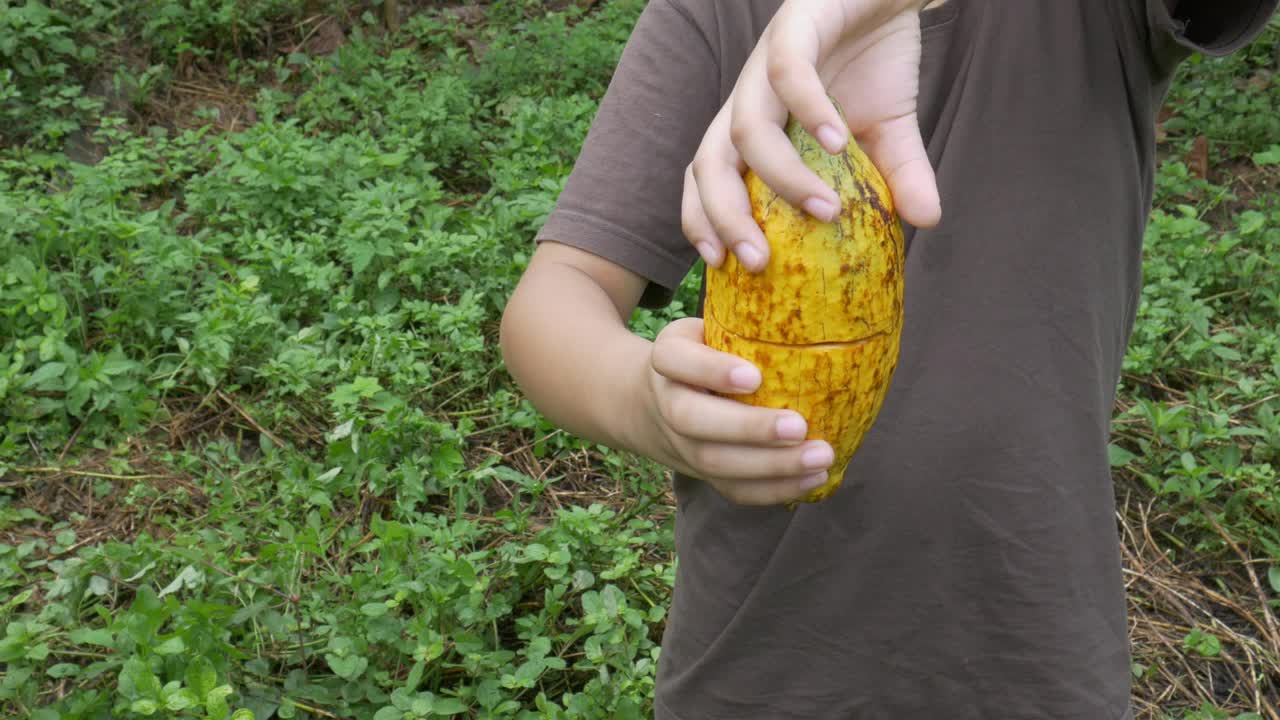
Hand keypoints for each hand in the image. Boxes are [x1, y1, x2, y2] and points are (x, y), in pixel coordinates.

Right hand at [636, 317, 834, 505]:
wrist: (648, 401)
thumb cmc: (700, 352)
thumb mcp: (705, 326)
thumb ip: (738, 313)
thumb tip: (809, 296)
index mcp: (667, 359)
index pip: (677, 361)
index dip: (712, 371)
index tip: (754, 375)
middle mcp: (667, 403)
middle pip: (694, 421)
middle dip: (748, 428)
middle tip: (799, 425)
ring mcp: (680, 444)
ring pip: (715, 463)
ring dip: (771, 466)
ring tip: (821, 456)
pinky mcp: (701, 472)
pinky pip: (732, 490)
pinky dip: (774, 490)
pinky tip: (814, 479)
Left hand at [684, 0, 942, 271]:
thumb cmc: (875, 56)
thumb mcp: (892, 127)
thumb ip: (901, 176)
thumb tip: (928, 222)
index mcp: (756, 125)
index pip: (708, 178)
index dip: (703, 221)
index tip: (724, 266)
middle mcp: (750, 97)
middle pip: (709, 162)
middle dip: (724, 216)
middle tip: (759, 262)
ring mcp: (766, 62)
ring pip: (746, 127)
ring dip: (782, 176)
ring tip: (826, 210)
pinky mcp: (794, 25)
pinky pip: (787, 73)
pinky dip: (809, 110)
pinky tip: (838, 140)